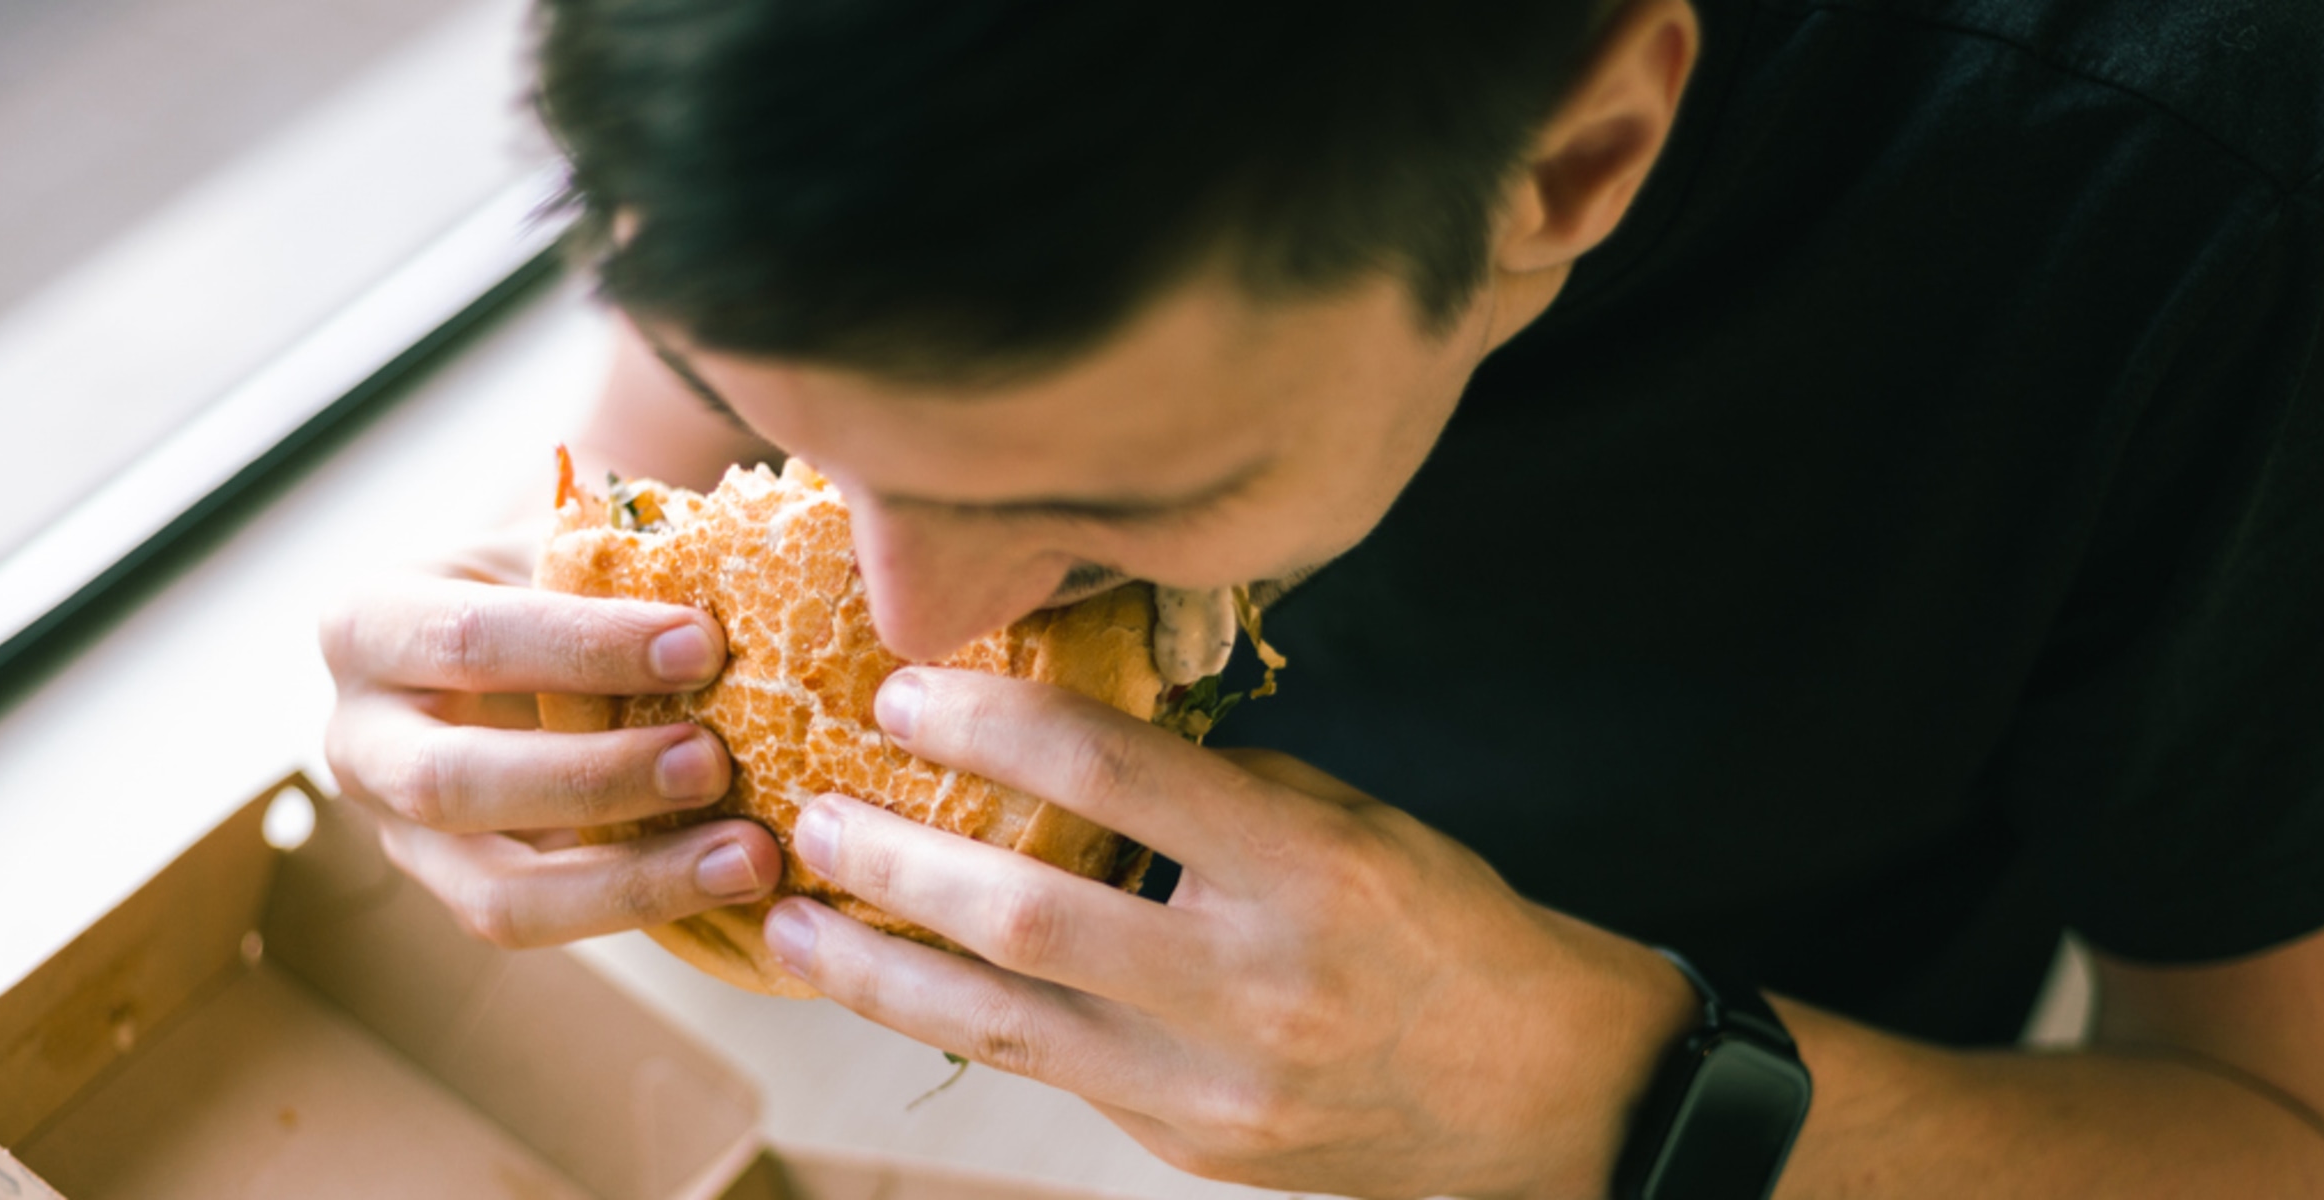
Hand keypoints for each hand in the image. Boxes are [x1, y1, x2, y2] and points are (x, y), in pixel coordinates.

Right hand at [317, 526, 780, 946]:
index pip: (468, 638)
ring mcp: (400, 834)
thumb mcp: (558, 550)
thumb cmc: (546, 581)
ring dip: (629, 881)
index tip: (702, 644)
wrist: (511, 646)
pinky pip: (543, 925)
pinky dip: (641, 909)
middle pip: (454, 782)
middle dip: (595, 777)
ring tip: (746, 856)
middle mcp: (358, 738)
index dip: (585, 647)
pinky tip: (728, 883)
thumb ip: (617, 566)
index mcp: (370, 624)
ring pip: (494, 894)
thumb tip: (739, 582)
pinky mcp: (459, 893)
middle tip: (714, 762)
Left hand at [761, 667, 1700, 1199]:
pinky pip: (1046, 1072)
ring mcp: (1212, 1087)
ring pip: (1002, 1026)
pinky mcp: (1185, 1147)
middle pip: (1028, 917)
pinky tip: (894, 983)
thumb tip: (1058, 739)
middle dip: (898, 861)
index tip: (905, 696)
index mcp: (1306, 869)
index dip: (992, 726)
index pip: (1118, 774)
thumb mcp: (1351, 820)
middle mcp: (1252, 985)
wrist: (1533, 1091)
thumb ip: (1212, 789)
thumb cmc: (1437, 925)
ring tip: (790, 925)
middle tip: (810, 814)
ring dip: (880, 972)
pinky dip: (957, 1022)